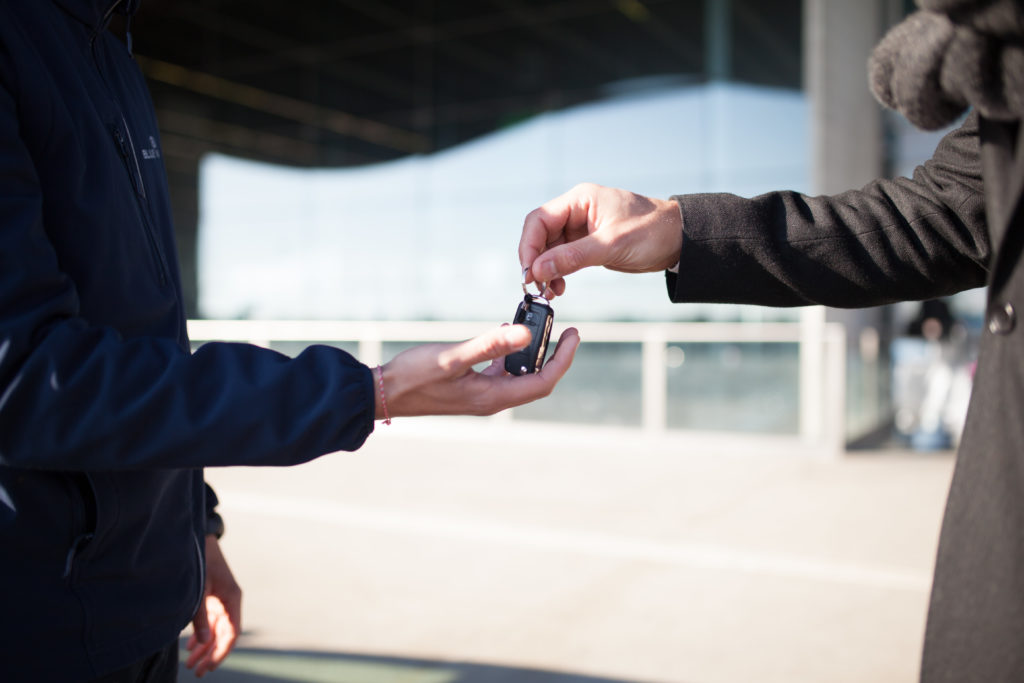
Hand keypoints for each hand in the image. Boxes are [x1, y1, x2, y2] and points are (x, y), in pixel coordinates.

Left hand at [186, 536, 241, 677]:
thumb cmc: (201, 562)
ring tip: (190, 663)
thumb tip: (203, 642)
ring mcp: (221, 599)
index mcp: (232, 599)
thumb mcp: (199, 590)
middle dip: (211, 654)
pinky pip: (209, 621)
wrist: (199, 538)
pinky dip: (200, 634)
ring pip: (215, 630)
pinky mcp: (212, 597)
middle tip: (198, 672)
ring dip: (204, 647)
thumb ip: (201, 616)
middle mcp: (229, 601)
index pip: (231, 633)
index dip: (221, 652)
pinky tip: (190, 646)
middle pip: (223, 635)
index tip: (209, 667)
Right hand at [377, 324, 579, 418]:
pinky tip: (505, 334)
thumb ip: (489, 345)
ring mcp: (482, 394)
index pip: (543, 381)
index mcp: (494, 397)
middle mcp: (493, 399)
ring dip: (533, 354)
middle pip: (537, 380)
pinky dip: (510, 354)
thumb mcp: (453, 357)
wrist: (385, 393)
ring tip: (540, 327)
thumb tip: (527, 334)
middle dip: (555, 355)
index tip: (574, 335)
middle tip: (565, 330)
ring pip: (521, 375)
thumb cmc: (415, 376)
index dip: (563, 359)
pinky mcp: (472, 386)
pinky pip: (502, 371)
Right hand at [519, 183, 682, 297]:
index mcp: (580, 200)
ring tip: (549, 291)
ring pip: (550, 249)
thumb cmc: (651, 231)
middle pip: (540, 234)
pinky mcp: (588, 244)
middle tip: (535, 286)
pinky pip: (563, 257)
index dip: (529, 246)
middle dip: (536, 261)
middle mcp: (577, 211)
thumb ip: (573, 257)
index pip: (539, 219)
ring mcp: (581, 228)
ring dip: (546, 270)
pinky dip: (558, 272)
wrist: (678, 240)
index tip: (529, 272)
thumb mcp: (611, 244)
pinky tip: (559, 287)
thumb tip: (538, 270)